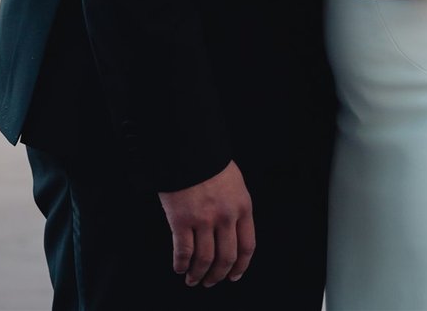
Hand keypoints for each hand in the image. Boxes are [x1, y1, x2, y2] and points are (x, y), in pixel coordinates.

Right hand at [158, 159, 254, 287]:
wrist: (189, 145)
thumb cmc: (210, 161)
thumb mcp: (234, 182)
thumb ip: (235, 206)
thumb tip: (232, 233)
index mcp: (243, 206)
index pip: (247, 246)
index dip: (240, 266)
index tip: (234, 276)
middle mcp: (226, 216)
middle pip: (226, 258)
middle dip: (218, 275)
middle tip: (210, 282)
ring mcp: (203, 219)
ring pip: (204, 260)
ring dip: (198, 275)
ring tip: (193, 279)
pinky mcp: (181, 220)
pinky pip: (183, 252)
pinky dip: (181, 264)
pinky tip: (180, 267)